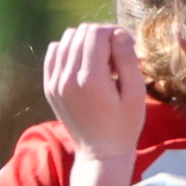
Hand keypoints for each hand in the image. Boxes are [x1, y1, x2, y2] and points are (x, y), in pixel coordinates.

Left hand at [43, 22, 147, 168]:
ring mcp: (54, 82)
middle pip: (80, 33)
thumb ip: (128, 60)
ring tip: (99, 61)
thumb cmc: (124, 125)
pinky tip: (82, 64)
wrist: (100, 153)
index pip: (96, 33)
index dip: (113, 32)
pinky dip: (68, 50)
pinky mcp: (49, 87)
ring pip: (66, 39)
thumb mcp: (136, 93)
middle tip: (114, 55)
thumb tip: (119, 33)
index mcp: (91, 79)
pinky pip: (54, 52)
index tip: (125, 47)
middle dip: (100, 36)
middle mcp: (67, 78)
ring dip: (85, 42)